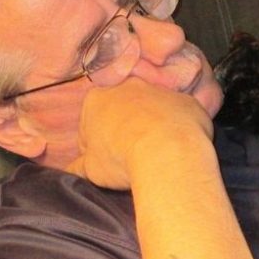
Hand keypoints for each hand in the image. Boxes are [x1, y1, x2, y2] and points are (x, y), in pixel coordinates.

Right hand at [67, 78, 213, 189]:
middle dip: (126, 129)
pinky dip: (180, 129)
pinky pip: (182, 116)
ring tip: (158, 155)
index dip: (98, 144)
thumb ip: (78, 167)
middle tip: (132, 157)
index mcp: (97, 100)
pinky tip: (179, 149)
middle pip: (123, 110)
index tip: (108, 161)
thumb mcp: (90, 169)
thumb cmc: (122, 159)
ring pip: (155, 110)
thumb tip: (71, 172)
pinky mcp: (187, 102)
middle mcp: (129, 87)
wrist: (167, 153)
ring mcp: (160, 91)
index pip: (91, 122)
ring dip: (155, 127)